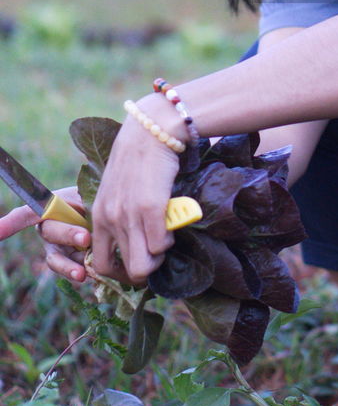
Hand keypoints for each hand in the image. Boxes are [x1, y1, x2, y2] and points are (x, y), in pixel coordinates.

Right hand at [0, 186, 91, 282]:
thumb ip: (85, 203)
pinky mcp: (71, 263)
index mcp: (50, 207)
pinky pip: (72, 270)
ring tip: (81, 274)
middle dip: (68, 235)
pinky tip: (92, 273)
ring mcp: (58, 248)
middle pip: (50, 231)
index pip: (27, 213)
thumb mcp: (91, 196)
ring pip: (57, 259)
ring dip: (69, 266)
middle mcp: (49, 228)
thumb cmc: (96, 201)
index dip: (11, 223)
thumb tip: (88, 216)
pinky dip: (82, 272)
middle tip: (85, 237)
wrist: (111, 216)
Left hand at [91, 108, 179, 283]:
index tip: (137, 264)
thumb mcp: (116, 191)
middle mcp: (111, 220)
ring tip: (165, 238)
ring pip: (144, 265)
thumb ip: (118, 215)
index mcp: (99, 217)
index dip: (121, 273)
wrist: (149, 132)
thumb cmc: (136, 161)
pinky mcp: (151, 209)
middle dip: (147, 268)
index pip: (101, 266)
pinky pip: (160, 246)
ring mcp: (129, 216)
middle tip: (157, 251)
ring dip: (159, 257)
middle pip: (128, 270)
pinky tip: (171, 225)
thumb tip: (132, 241)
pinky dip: (169, 241)